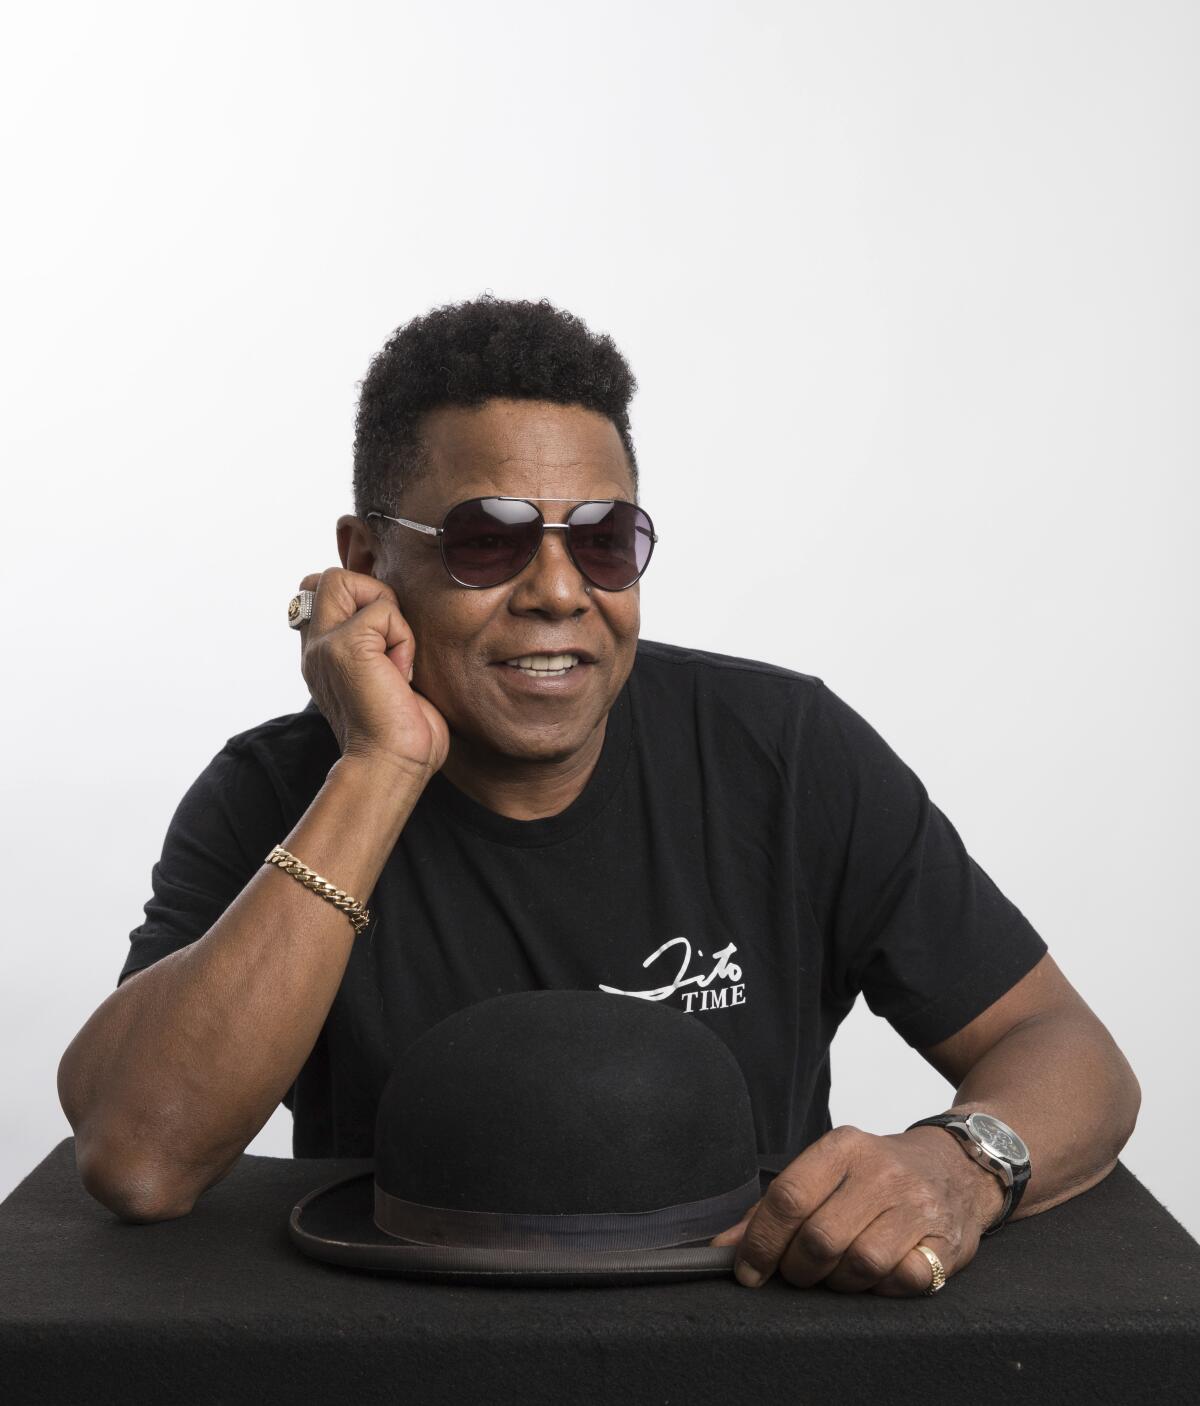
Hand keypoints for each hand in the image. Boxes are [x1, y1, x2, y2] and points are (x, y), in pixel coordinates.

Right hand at [295, 567, 450, 777]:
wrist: (391, 766)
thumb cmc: (399, 732)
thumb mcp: (385, 677)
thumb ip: (378, 644)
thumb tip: (393, 614)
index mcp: (320, 655)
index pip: (318, 591)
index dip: (357, 596)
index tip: (385, 638)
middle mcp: (314, 648)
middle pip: (327, 577)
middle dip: (370, 594)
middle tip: (389, 640)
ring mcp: (324, 644)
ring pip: (345, 579)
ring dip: (387, 614)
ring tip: (395, 660)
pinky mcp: (345, 645)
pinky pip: (383, 610)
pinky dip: (403, 639)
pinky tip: (401, 674)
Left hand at [709, 1124, 1005, 1294]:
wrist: (956, 1166)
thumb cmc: (877, 1174)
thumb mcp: (826, 1171)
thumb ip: (774, 1208)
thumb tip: (723, 1248)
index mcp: (843, 1147)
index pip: (788, 1197)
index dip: (761, 1242)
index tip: (749, 1272)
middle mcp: (881, 1171)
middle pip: (819, 1238)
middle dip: (798, 1269)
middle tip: (798, 1273)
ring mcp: (917, 1205)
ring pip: (860, 1264)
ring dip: (839, 1282)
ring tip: (837, 1273)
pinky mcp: (947, 1241)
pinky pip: (903, 1279)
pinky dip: (884, 1288)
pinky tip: (879, 1275)